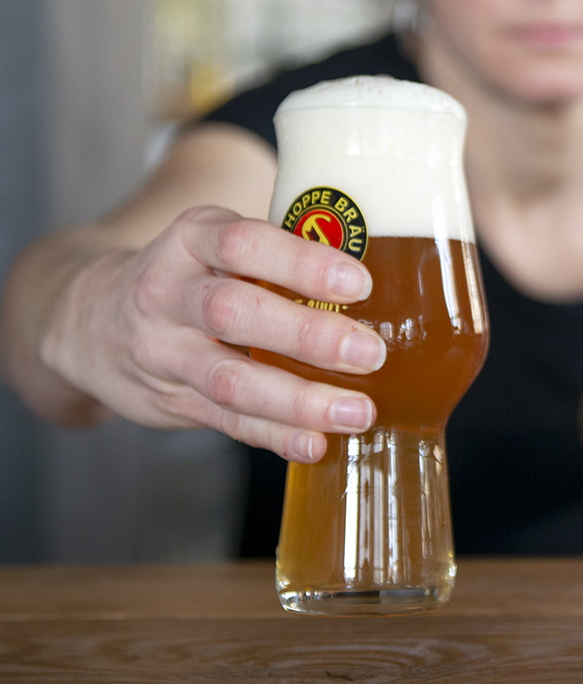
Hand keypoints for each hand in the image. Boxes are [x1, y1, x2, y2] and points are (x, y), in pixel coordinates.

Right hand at [42, 206, 385, 461]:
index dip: (301, 262)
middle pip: (234, 312)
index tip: (359, 281)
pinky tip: (315, 444)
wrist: (88, 318)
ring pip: (228, 378)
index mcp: (192, 239)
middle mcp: (168, 292)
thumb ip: (283, 253)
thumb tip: (394, 264)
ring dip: (297, 400)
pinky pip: (223, 421)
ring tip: (358, 412)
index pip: (243, 243)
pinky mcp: (167, 401)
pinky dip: (272, 435)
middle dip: (306, 335)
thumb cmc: (191, 272)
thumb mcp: (218, 242)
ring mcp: (163, 351)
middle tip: (370, 352)